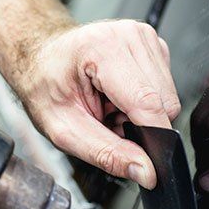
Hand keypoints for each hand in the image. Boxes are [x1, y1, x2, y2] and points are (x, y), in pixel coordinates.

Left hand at [13, 21, 179, 188]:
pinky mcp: (152, 43)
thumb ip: (106, 153)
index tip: (149, 165)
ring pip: (168, 96)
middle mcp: (128, 36)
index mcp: (102, 49)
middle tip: (107, 122)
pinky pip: (165, 86)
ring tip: (109, 106)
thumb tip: (145, 173)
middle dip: (140, 124)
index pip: (147, 103)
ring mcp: (143, 36)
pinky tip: (118, 94)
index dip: (153, 139)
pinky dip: (144, 99)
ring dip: (142, 112)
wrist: (40, 58)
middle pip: (163, 102)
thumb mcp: (64, 130)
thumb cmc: (45, 86)